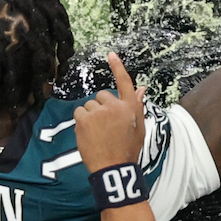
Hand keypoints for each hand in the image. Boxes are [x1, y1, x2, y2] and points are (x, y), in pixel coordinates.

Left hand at [74, 53, 146, 170]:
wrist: (113, 167)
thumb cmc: (128, 149)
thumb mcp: (139, 127)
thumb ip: (137, 106)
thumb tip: (141, 88)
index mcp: (130, 107)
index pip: (124, 82)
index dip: (117, 67)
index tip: (111, 54)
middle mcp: (115, 106)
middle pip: (102, 95)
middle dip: (102, 107)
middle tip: (106, 125)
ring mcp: (98, 112)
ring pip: (89, 105)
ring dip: (91, 115)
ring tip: (98, 132)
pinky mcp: (84, 119)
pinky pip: (79, 112)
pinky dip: (81, 121)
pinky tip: (89, 133)